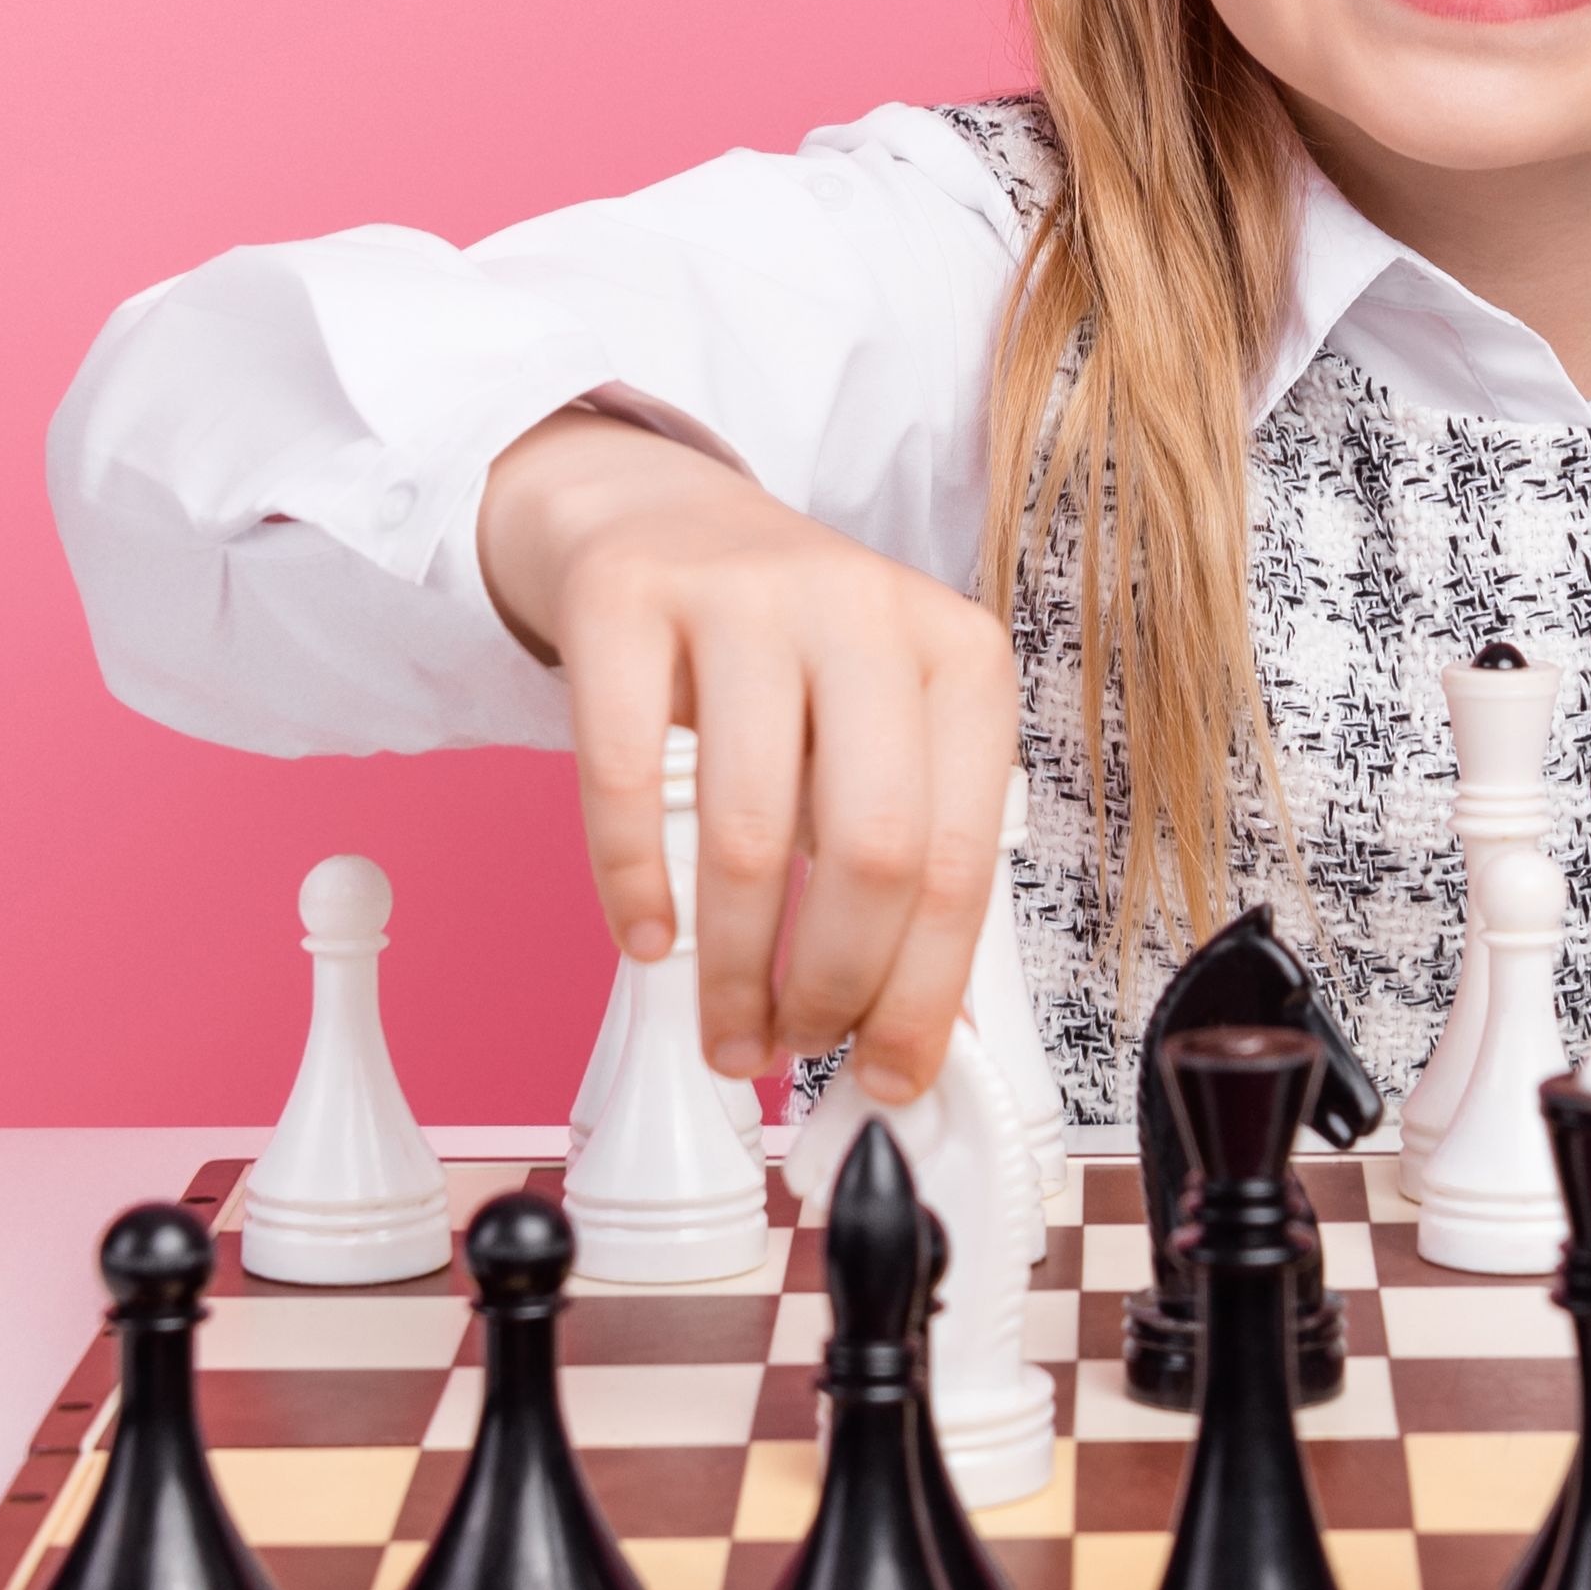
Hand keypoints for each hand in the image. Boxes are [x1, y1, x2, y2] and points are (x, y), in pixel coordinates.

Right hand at [471, 409, 1015, 1095]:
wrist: (655, 513)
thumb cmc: (785, 655)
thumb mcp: (879, 731)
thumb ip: (910, 861)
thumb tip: (923, 1036)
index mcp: (957, 656)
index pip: (963, 857)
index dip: (926, 990)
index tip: (894, 1076)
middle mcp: (864, 611)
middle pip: (873, 849)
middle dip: (832, 984)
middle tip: (796, 1046)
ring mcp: (744, 596)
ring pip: (752, 829)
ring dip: (732, 964)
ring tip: (726, 1025)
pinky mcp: (627, 600)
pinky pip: (627, 780)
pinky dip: (634, 886)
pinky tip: (647, 940)